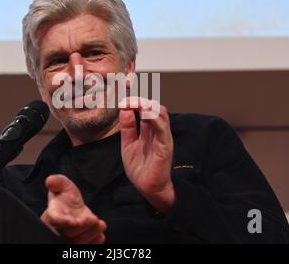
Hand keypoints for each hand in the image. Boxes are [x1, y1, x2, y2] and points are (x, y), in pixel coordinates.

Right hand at [41, 174, 106, 242]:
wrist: (72, 208)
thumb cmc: (65, 198)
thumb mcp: (63, 186)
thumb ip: (58, 182)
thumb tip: (50, 180)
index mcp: (52, 215)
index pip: (55, 219)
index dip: (62, 221)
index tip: (71, 220)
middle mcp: (59, 229)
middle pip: (68, 232)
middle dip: (82, 227)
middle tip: (93, 219)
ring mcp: (69, 237)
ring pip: (78, 241)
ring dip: (90, 234)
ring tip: (100, 224)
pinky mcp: (78, 241)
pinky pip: (85, 245)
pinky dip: (93, 243)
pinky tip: (100, 237)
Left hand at [119, 97, 174, 213]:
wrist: (147, 188)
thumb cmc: (140, 168)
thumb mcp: (128, 144)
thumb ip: (128, 128)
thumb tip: (124, 109)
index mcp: (148, 130)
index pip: (145, 109)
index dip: (135, 102)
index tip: (122, 101)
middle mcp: (157, 131)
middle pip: (154, 107)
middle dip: (141, 100)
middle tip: (127, 101)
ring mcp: (163, 137)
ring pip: (161, 114)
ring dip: (149, 105)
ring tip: (136, 103)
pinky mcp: (166, 146)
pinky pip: (163, 129)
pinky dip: (155, 119)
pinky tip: (145, 114)